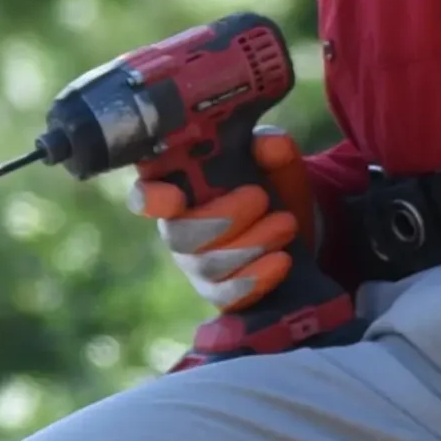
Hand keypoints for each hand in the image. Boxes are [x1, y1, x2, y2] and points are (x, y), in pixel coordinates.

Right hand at [135, 128, 308, 312]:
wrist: (295, 227)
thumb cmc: (270, 185)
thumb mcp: (273, 161)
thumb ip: (271, 149)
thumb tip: (268, 144)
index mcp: (176, 190)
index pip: (144, 196)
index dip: (151, 199)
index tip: (176, 196)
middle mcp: (177, 230)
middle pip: (179, 236)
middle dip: (223, 219)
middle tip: (261, 196)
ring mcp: (195, 266)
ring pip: (208, 265)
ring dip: (251, 244)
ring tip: (286, 223)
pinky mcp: (218, 293)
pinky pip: (226, 296)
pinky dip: (256, 278)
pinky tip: (282, 260)